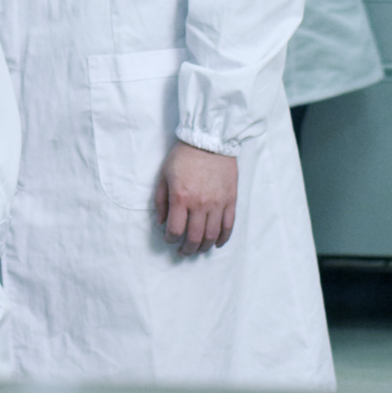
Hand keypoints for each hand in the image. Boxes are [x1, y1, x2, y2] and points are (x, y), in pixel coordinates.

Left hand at [154, 141, 238, 255]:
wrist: (210, 140)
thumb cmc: (183, 156)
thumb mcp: (164, 176)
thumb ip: (160, 201)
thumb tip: (161, 222)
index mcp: (181, 197)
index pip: (176, 230)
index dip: (171, 239)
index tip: (169, 239)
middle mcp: (200, 204)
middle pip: (195, 237)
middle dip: (187, 249)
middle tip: (183, 251)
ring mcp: (218, 203)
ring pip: (212, 235)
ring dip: (204, 247)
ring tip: (198, 249)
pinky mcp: (231, 200)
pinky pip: (228, 226)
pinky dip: (223, 238)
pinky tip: (217, 243)